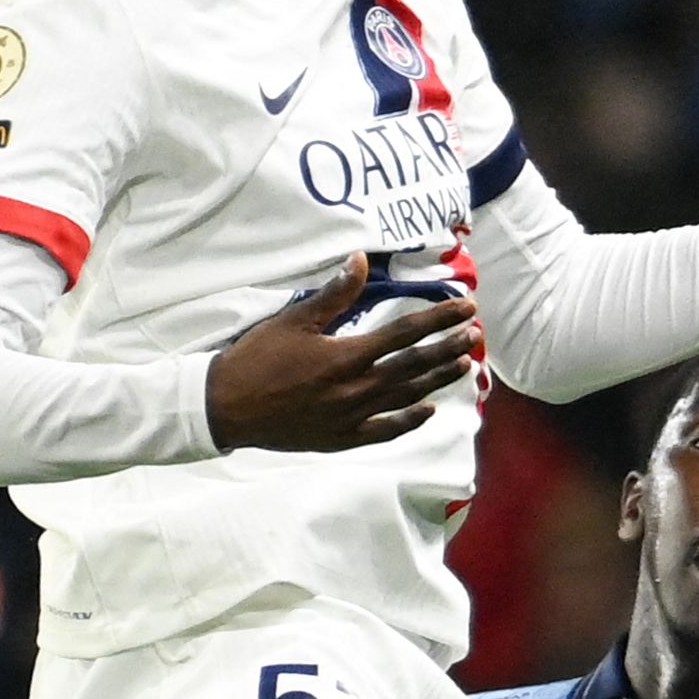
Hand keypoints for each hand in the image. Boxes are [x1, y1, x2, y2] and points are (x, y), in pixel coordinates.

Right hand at [205, 253, 478, 452]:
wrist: (223, 408)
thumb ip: (334, 293)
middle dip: (448, 347)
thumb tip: (360, 259)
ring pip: (405, 397)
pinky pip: (383, 431)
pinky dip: (408, 421)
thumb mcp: (293, 319)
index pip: (405, 333)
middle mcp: (355, 389)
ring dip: (436, 379)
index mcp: (346, 356)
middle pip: (414, 366)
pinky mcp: (340, 439)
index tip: (466, 307)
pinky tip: (428, 410)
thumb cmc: (256, 359)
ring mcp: (350, 418)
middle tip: (475, 333)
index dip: (439, 318)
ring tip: (463, 364)